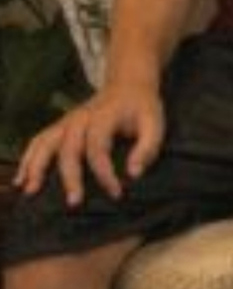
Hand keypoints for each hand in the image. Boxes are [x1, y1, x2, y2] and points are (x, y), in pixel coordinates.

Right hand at [18, 79, 166, 205]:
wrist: (128, 86)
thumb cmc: (142, 109)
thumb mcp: (155, 124)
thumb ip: (147, 148)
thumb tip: (133, 174)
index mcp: (103, 117)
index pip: (98, 148)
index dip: (105, 172)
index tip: (116, 193)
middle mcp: (79, 119)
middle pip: (69, 149)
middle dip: (70, 177)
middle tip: (74, 202)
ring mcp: (66, 122)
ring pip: (45, 144)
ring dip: (36, 167)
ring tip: (30, 191)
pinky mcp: (60, 127)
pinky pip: (38, 142)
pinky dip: (27, 159)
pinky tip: (21, 179)